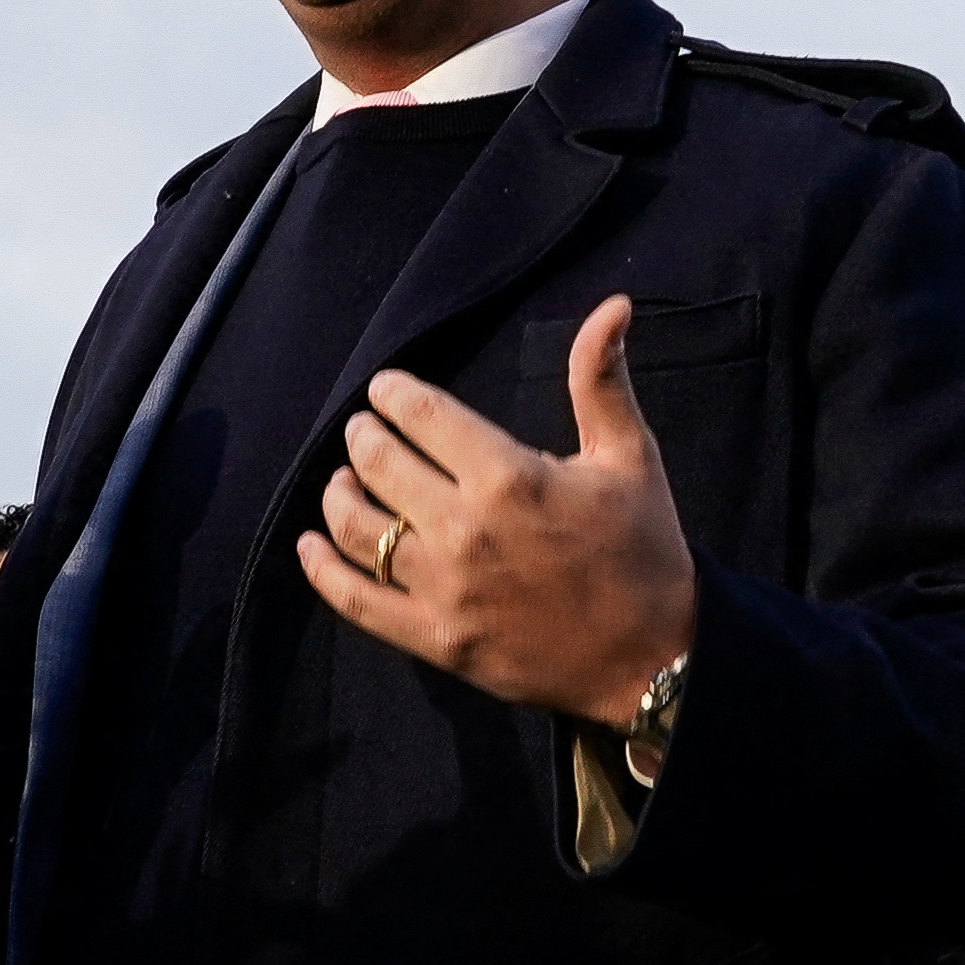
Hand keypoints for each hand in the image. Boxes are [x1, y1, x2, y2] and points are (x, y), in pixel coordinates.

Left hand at [299, 296, 699, 732]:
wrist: (655, 659)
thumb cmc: (643, 551)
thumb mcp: (630, 457)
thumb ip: (601, 379)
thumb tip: (612, 305)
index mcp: (508, 476)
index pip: (421, 414)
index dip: (392, 393)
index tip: (385, 389)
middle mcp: (464, 529)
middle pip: (378, 464)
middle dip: (362, 436)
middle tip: (364, 430)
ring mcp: (443, 589)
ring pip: (356, 528)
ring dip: (338, 493)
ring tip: (344, 479)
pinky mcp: (435, 640)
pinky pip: (356, 600)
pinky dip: (321, 569)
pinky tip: (309, 544)